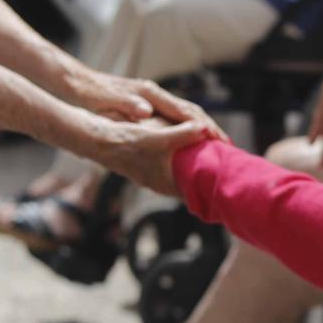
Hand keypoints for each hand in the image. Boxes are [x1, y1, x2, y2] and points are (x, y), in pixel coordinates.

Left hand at [72, 72, 228, 141]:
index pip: (184, 110)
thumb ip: (127, 105)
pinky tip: (192, 142)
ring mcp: (152, 99)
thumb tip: (146, 112)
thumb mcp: (106, 100)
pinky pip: (175, 118)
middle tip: (227, 146)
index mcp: (149, 94)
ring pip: (185, 115)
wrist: (78, 83)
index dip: (203, 124)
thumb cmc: (92, 93)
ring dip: (202, 129)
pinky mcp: (148, 105)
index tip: (218, 138)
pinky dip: (188, 129)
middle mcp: (154, 95)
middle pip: (191, 111)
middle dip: (211, 127)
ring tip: (216, 146)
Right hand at [86, 116, 215, 196]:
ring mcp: (152, 175)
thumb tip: (204, 130)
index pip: (193, 193)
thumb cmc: (126, 142)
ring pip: (180, 176)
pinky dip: (181, 161)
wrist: (97, 140)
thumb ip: (182, 135)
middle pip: (189, 185)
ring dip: (193, 168)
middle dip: (204, 178)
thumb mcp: (158, 137)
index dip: (208, 187)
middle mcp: (159, 182)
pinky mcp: (146, 165)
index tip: (225, 179)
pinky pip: (170, 167)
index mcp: (164, 182)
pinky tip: (187, 150)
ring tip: (211, 159)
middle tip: (223, 167)